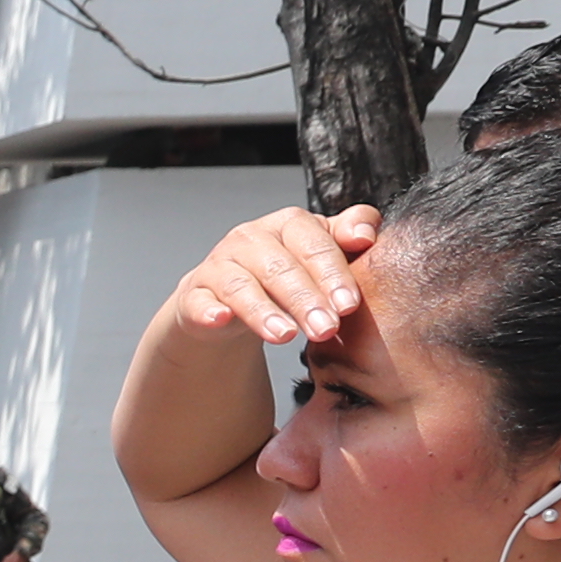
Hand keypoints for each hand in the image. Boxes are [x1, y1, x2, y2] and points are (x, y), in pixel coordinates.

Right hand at [166, 205, 383, 350]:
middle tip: (326, 328)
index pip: (313, 245)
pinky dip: (209, 310)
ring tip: (286, 337)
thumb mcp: (321, 252)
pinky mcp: (194, 294)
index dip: (332, 274)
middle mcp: (250, 239)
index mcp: (287, 224)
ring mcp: (218, 265)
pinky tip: (221, 319)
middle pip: (279, 267)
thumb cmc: (287, 273)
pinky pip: (199, 301)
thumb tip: (367, 233)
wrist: (232, 298)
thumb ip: (347, 236)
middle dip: (305, 299)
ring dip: (264, 311)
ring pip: (241, 286)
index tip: (350, 305)